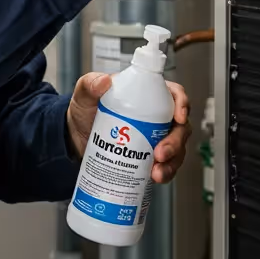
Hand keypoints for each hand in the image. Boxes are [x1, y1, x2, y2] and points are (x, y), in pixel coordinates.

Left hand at [67, 73, 192, 183]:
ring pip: (177, 148)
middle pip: (179, 126)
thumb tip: (104, 81)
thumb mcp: (84, 95)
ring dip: (172, 162)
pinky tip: (155, 177)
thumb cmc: (85, 112)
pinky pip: (166, 165)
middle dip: (175, 142)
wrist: (76, 140)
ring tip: (156, 172)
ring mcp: (156, 138)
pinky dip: (165, 173)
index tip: (178, 117)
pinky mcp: (151, 157)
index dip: (182, 104)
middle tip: (160, 154)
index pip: (174, 94)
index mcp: (147, 95)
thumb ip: (89, 84)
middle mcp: (157, 116)